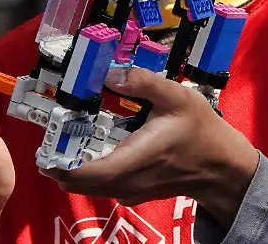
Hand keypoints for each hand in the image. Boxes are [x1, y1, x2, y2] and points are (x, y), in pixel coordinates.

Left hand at [41, 67, 259, 225]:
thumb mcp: (178, 97)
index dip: (58, 164)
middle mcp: (127, 182)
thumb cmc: (200, 131)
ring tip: (72, 139)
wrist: (222, 166)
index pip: (84, 174)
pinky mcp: (135, 193)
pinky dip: (92, 172)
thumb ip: (145, 83)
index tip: (44, 145)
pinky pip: (104, 186)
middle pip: (78, 183)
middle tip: (55, 134)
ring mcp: (131, 192)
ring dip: (74, 167)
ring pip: (89, 187)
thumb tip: (111, 74)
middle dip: (60, 163)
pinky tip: (99, 148)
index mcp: (134, 159)